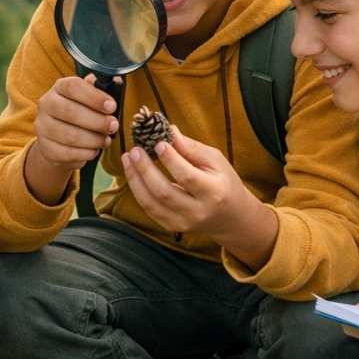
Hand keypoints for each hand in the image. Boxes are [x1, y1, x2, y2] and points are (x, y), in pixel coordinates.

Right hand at [31, 74, 118, 173]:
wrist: (59, 138)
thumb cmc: (79, 113)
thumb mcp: (88, 99)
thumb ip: (99, 91)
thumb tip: (115, 81)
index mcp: (59, 88)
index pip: (73, 86)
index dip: (94, 97)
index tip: (112, 106)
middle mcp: (47, 104)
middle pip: (71, 112)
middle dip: (97, 121)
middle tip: (113, 126)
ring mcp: (43, 127)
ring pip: (70, 135)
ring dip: (94, 139)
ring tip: (106, 140)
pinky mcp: (45, 148)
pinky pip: (68, 153)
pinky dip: (86, 153)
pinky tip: (95, 150)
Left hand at [120, 126, 256, 239]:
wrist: (230, 215)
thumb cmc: (222, 181)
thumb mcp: (215, 160)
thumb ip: (191, 148)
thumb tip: (169, 131)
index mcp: (214, 192)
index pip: (187, 177)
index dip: (170, 160)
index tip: (158, 143)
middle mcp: (198, 211)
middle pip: (165, 192)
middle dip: (145, 170)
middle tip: (135, 150)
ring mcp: (184, 222)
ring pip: (152, 204)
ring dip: (135, 180)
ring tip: (128, 159)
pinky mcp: (172, 227)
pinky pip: (149, 210)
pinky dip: (138, 191)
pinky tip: (133, 174)